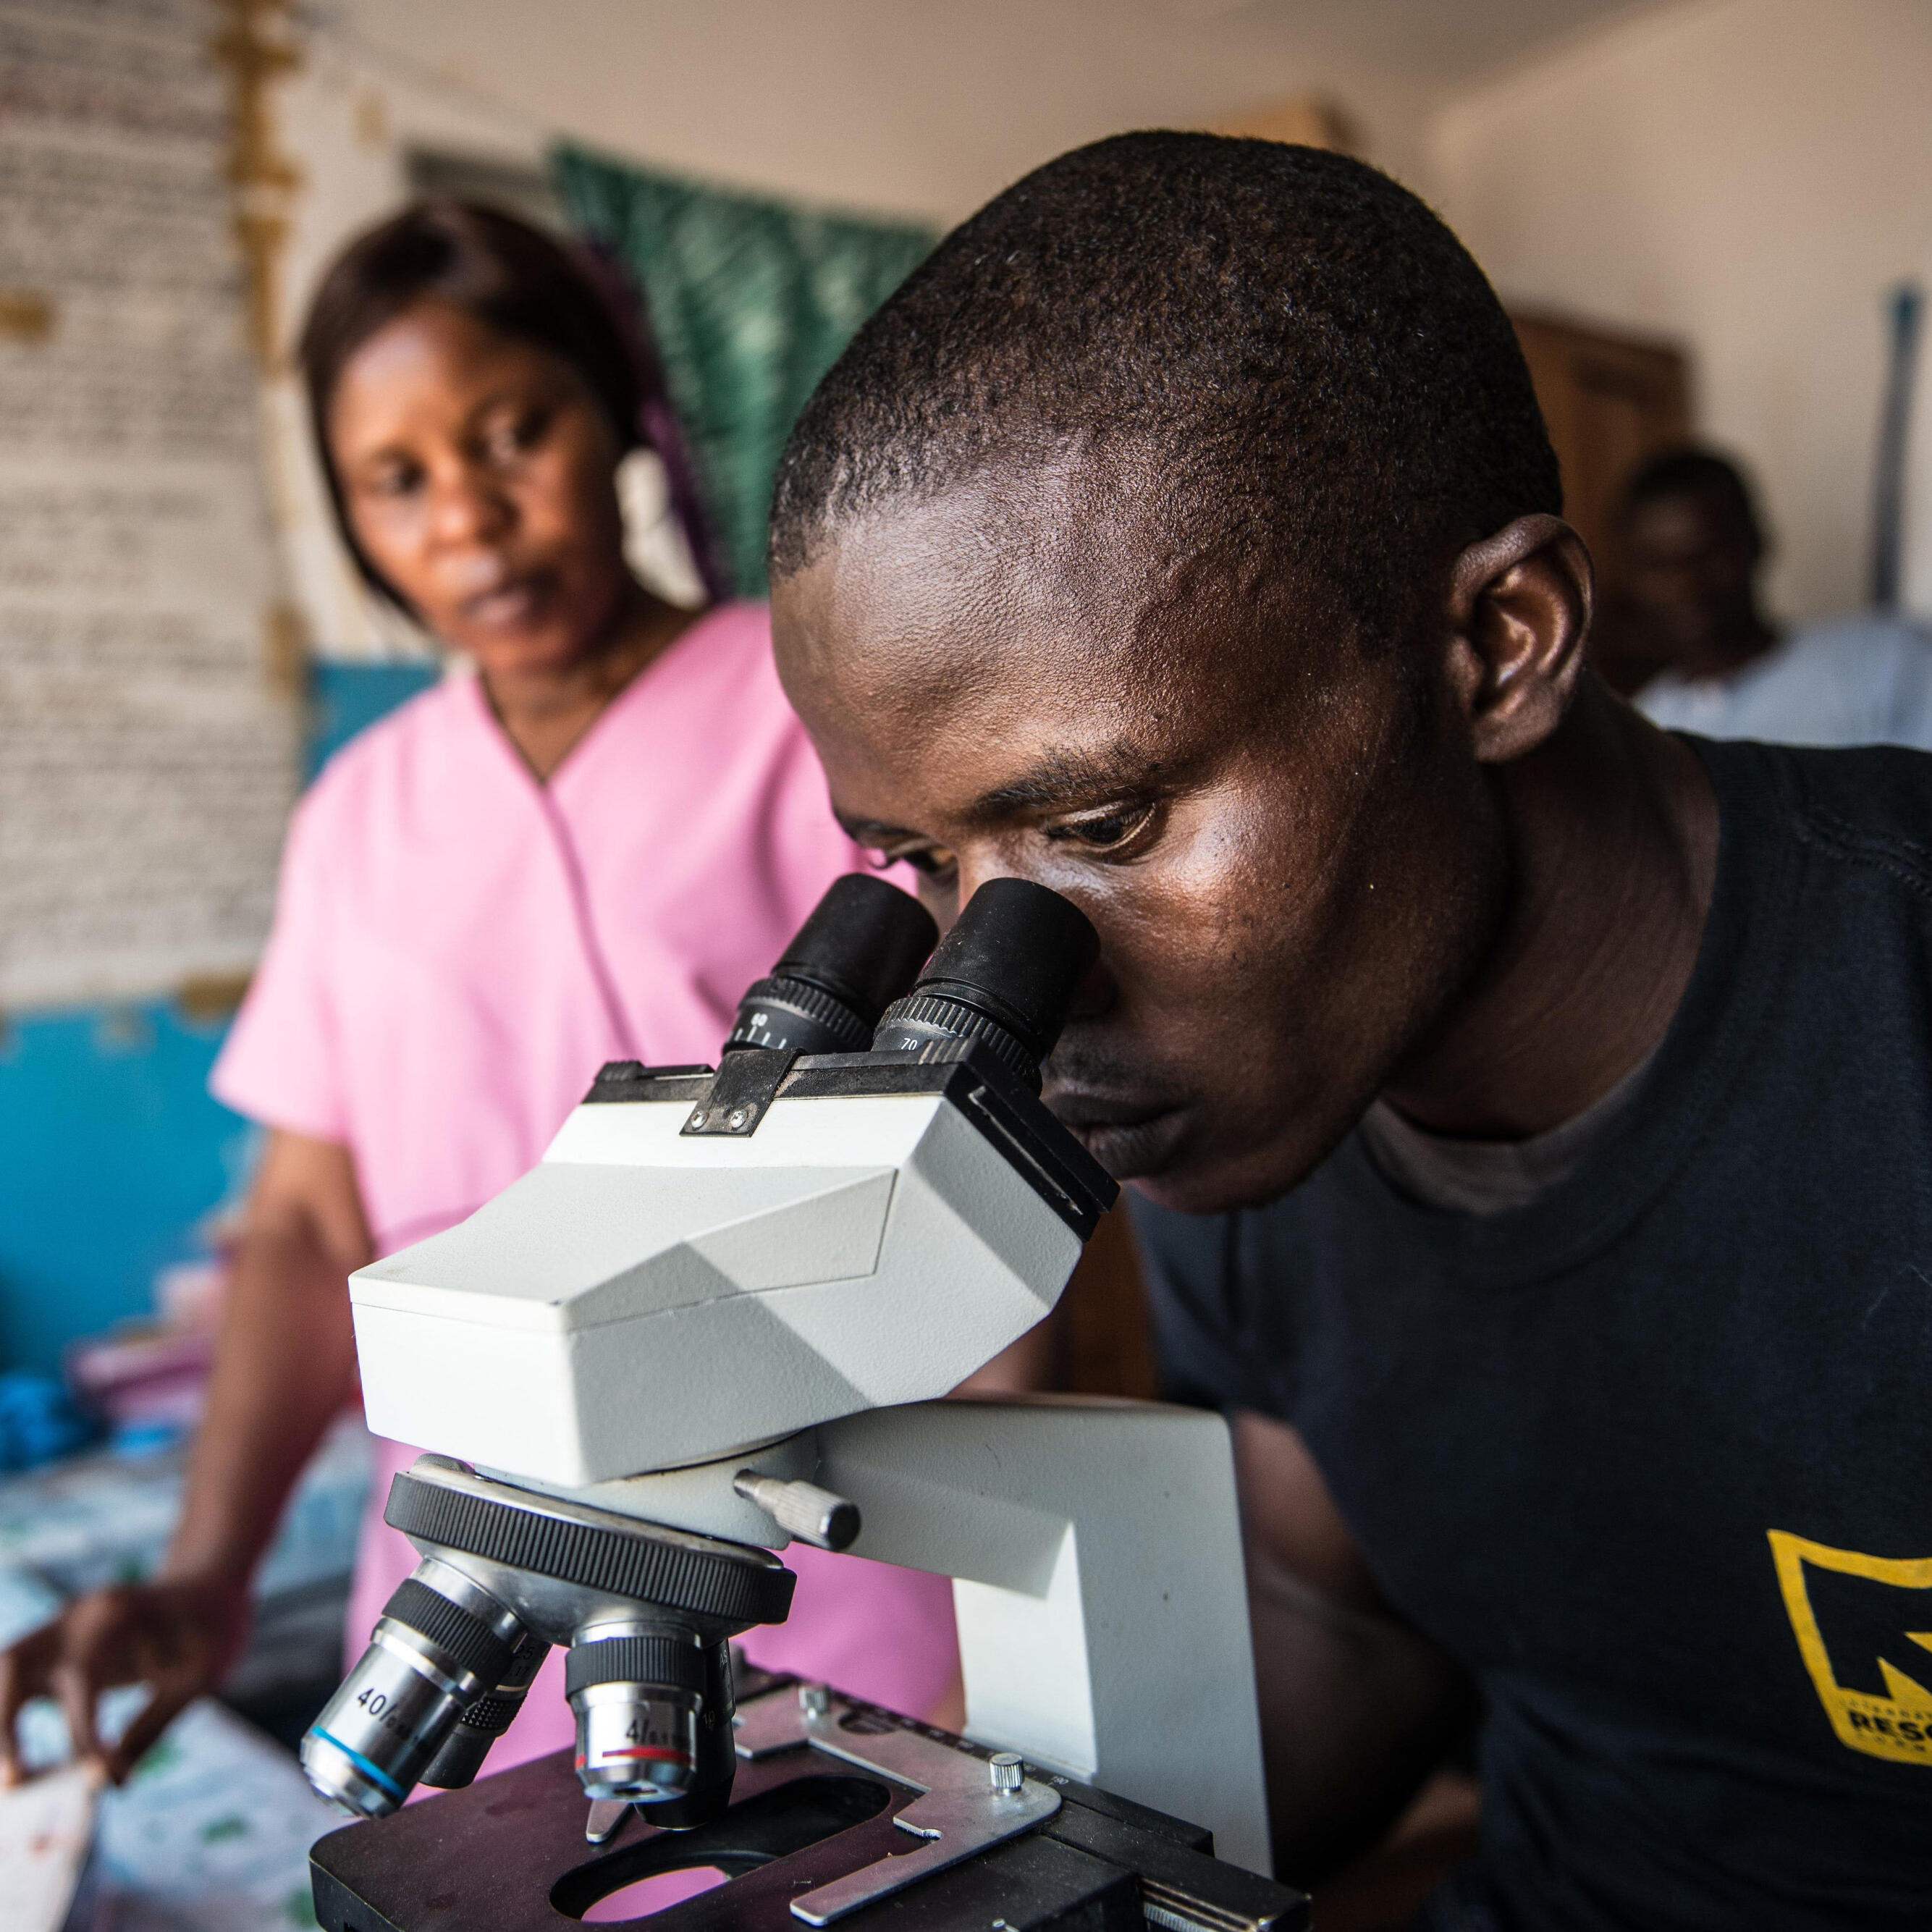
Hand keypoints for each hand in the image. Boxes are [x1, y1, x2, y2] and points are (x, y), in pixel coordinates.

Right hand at [0, 1573, 250, 1784]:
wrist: (209, 1586)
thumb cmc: (210, 1631)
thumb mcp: (201, 1672)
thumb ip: (152, 1723)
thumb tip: (110, 1781)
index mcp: (115, 1613)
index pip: (84, 1679)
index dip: (86, 1736)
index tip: (101, 1780)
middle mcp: (75, 1618)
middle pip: (12, 1666)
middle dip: (5, 1729)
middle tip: (15, 1783)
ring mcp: (55, 1630)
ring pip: (3, 1670)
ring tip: (10, 1778)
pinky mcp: (48, 1650)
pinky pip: (9, 1685)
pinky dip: (6, 1721)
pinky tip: (13, 1761)